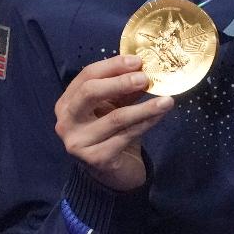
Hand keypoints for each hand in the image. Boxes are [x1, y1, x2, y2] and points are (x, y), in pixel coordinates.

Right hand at [54, 54, 174, 191]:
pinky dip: (146, 123)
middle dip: (120, 82)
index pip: (86, 76)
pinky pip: (126, 136)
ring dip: (144, 107)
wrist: (114, 172)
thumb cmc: (112, 133)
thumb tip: (143, 68)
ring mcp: (78, 142)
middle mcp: (66, 122)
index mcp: (67, 103)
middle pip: (90, 92)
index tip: (138, 61)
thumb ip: (124, 89)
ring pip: (115, 118)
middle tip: (145, 78)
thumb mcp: (115, 106)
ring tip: (167, 100)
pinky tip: (160, 115)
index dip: (112, 66)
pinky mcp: (95, 159)